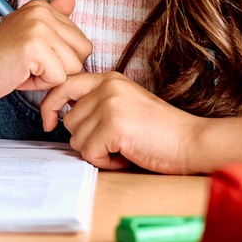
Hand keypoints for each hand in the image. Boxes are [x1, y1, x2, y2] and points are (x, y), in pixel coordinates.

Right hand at [0, 0, 90, 102]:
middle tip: (29, 65)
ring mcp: (38, 28)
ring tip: (24, 69)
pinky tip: (20, 75)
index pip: (81, 41)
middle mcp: (41, 12)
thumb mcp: (29, 35)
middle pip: (82, 53)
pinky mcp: (34, 47)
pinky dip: (40, 84)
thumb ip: (53, 19)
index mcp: (42, 7)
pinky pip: (59, 78)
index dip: (59, 57)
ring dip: (50, 77)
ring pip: (73, 67)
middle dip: (60, 68)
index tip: (32, 56)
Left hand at [39, 73, 241, 173]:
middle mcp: (107, 87)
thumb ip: (98, 103)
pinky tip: (127, 156)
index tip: (49, 122)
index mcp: (109, 79)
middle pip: (68, 121)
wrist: (192, 142)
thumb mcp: (125, 105)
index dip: (50, 106)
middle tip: (115, 143)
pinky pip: (89, 153)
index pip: (63, 86)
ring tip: (124, 148)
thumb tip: (62, 117)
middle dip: (87, 139)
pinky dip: (106, 162)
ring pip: (76, 140)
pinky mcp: (113, 126)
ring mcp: (109, 105)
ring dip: (97, 152)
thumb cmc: (160, 131)